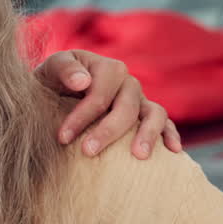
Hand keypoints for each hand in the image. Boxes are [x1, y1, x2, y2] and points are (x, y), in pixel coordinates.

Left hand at [35, 49, 180, 158]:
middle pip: (126, 106)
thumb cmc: (52, 82)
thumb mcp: (50, 70)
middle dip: (107, 131)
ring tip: (138, 156)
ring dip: (148, 134)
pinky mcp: (146, 115)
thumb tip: (83, 81)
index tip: (62, 138)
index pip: (99, 93)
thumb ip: (63, 69)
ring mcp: (140, 99)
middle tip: (88, 152)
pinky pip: (165, 123)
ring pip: (154, 113)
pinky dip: (171, 134)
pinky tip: (172, 151)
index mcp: (106, 67)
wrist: (56, 91)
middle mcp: (127, 82)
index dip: (82, 116)